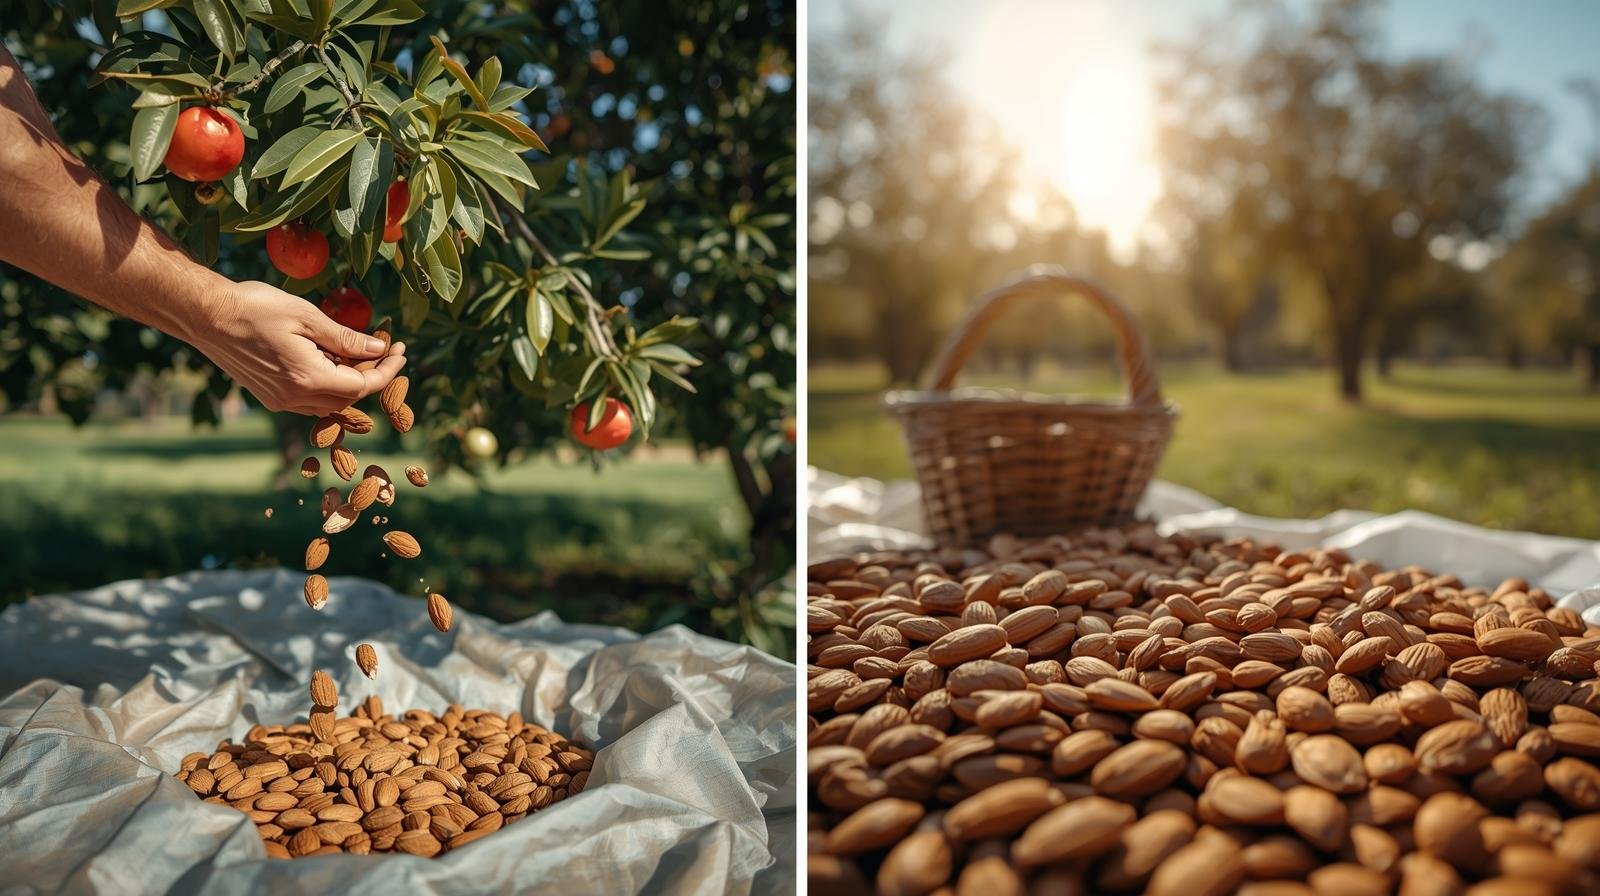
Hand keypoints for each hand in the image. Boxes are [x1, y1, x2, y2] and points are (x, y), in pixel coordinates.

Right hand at [186, 280, 406, 416]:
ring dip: (350, 381)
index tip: (400, 349)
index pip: (364, 385)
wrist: (205, 315)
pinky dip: (328, 384)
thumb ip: (346, 339)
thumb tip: (378, 350)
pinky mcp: (269, 397)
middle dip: (371, 374)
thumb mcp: (307, 317)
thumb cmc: (255, 307)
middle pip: (350, 397)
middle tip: (382, 346)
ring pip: (330, 402)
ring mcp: (279, 401)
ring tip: (357, 351)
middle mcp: (294, 398)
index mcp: (308, 379)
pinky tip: (330, 360)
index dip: (388, 369)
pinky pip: (310, 400)